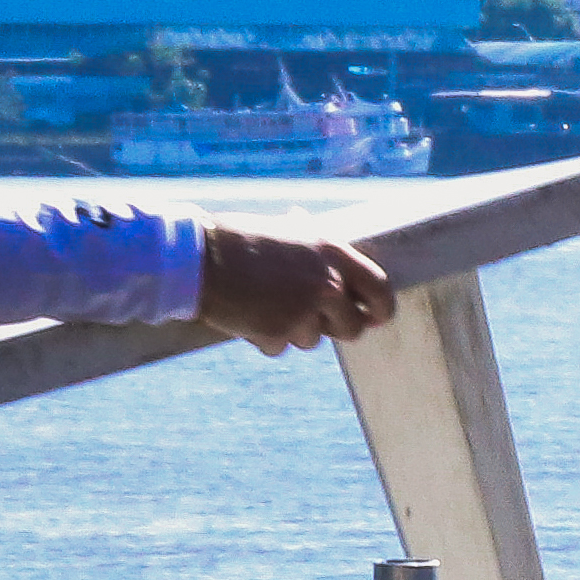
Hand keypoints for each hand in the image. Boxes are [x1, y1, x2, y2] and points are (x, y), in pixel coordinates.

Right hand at [200, 227, 395, 353]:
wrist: (198, 258)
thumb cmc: (238, 239)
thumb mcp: (287, 232)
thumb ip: (314, 249)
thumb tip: (326, 246)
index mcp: (332, 254)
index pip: (379, 288)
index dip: (381, 308)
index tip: (376, 317)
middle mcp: (325, 284)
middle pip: (352, 327)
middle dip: (334, 327)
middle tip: (311, 317)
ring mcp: (303, 311)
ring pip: (312, 339)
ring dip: (293, 329)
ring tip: (265, 303)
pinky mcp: (278, 333)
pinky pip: (280, 347)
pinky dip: (266, 338)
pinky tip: (248, 314)